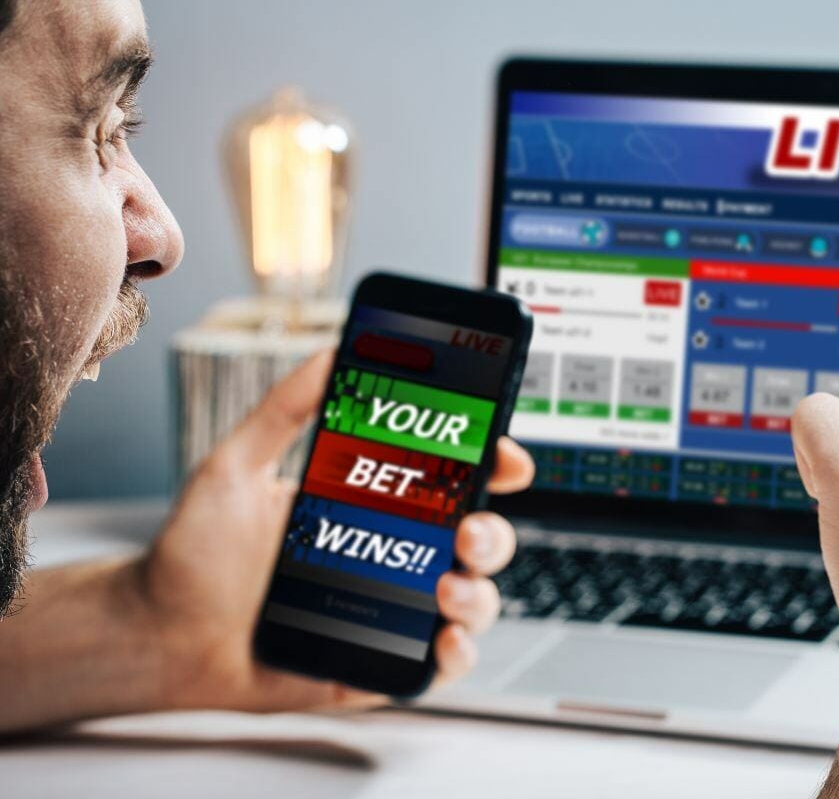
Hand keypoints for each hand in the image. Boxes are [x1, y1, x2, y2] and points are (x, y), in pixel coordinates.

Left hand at [138, 351, 532, 710]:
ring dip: (479, 593)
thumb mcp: (237, 466)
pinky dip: (459, 653)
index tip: (503, 454)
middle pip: (478, 540)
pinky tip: (445, 638)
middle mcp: (394, 558)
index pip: (452, 482)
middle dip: (493, 532)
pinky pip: (442, 665)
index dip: (491, 466)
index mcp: (373, 507)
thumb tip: (331, 350)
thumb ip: (285, 408)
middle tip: (467, 529)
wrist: (158, 635)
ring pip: (473, 600)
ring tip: (447, 588)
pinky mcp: (380, 665)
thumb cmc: (195, 556)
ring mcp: (392, 614)